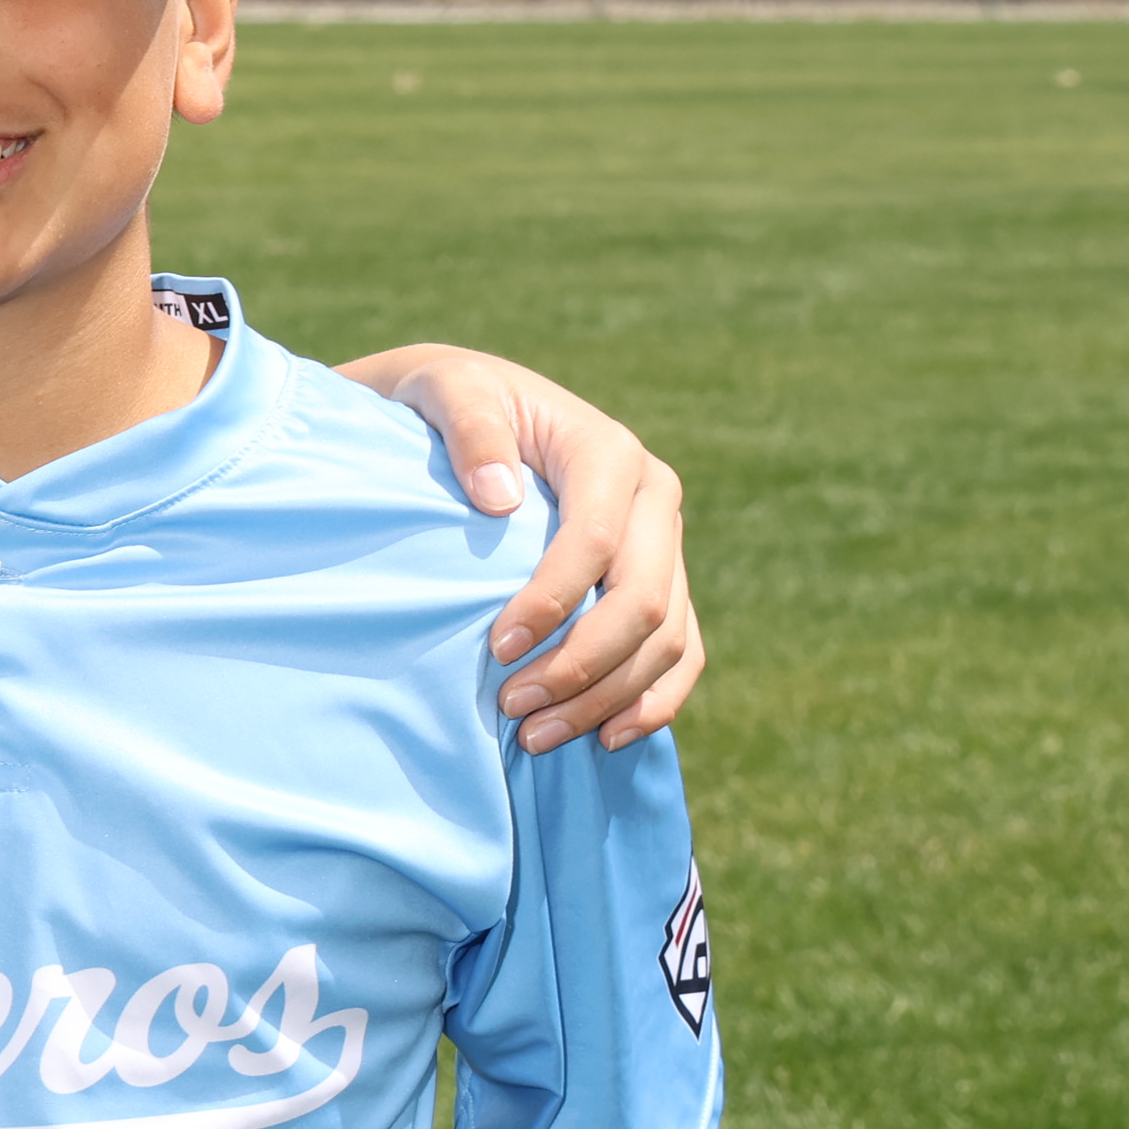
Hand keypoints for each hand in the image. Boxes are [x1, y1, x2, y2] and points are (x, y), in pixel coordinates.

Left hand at [332, 345, 698, 751]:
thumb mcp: (448, 391)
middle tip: (512, 708)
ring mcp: (665, 543)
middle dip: (582, 665)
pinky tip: (605, 736)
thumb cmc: (453, 401)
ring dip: (608, 698)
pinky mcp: (664, 581)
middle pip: (643, 600)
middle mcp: (654, 497)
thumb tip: (499, 499)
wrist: (473, 407)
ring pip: (666, 637)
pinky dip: (652, 701)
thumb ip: (471, 429)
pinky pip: (681, 651)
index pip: (596, 540)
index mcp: (609, 452)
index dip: (553, 602)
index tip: (496, 648)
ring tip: (535, 737)